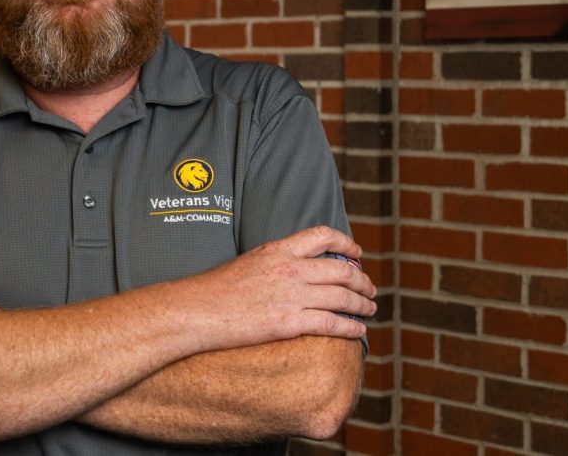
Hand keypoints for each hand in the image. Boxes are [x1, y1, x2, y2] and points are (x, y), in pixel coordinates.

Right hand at [177, 226, 375, 348]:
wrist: (197, 311)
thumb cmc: (215, 289)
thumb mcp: (249, 261)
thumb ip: (275, 262)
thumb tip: (293, 268)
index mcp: (279, 249)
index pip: (323, 236)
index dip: (347, 244)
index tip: (358, 253)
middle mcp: (290, 269)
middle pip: (342, 270)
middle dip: (362, 280)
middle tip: (370, 288)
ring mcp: (291, 296)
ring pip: (342, 297)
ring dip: (362, 304)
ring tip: (370, 309)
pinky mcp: (288, 323)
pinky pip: (331, 324)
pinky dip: (350, 327)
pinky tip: (358, 331)